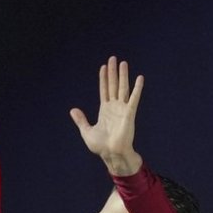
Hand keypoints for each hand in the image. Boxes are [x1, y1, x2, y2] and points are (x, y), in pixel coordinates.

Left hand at [69, 56, 143, 175]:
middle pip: (113, 85)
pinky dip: (137, 88)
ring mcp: (122, 109)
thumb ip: (81, 120)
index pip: (104, 90)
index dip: (103, 78)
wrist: (111, 154)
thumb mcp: (87, 131)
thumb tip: (73, 110)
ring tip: (123, 63)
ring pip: (122, 88)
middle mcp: (114, 107)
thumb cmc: (101, 146)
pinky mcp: (129, 114)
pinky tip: (139, 78)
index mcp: (105, 111)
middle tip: (113, 58)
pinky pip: (133, 98)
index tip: (103, 67)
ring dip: (123, 75)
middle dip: (113, 72)